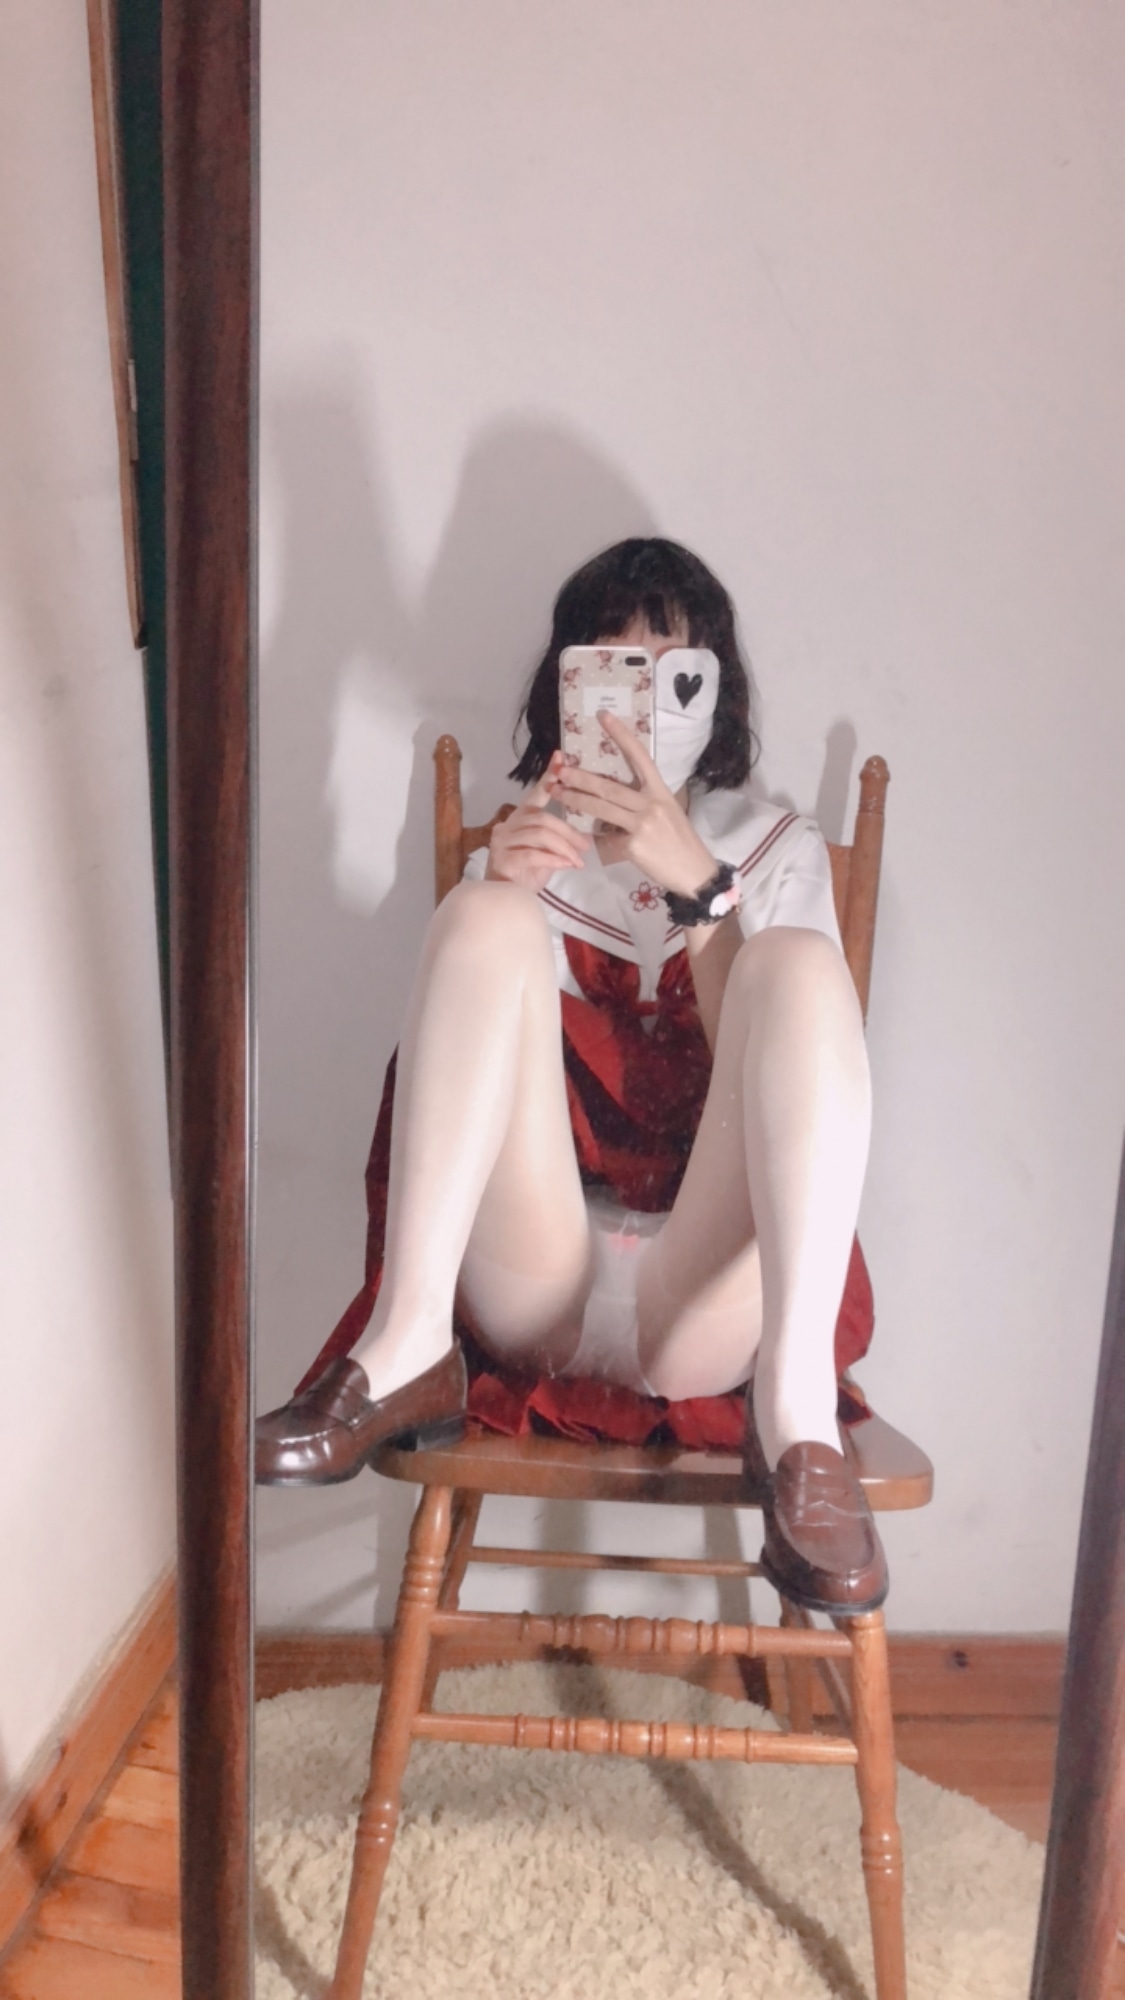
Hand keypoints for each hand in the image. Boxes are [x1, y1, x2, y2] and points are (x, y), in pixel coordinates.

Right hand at [485, 751, 590, 890]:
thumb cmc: (527, 874)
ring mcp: (502, 841)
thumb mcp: (548, 852)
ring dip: (564, 848)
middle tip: (585, 848)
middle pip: (542, 818)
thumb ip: (558, 839)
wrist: (507, 900)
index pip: (535, 795)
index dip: (548, 776)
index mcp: (519, 819)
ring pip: (539, 834)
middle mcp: (507, 825)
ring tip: (577, 862)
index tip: (561, 758)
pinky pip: (532, 853)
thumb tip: (586, 837)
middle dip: (568, 832)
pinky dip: (553, 859)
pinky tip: (565, 866)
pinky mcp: (502, 858)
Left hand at [555, 713, 716, 895]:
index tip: (603, 716)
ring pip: (601, 808)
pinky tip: (586, 839)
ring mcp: (642, 824)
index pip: (639, 756)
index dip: (621, 735)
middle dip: (581, 777)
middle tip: (560, 770)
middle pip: (609, 786)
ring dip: (576, 800)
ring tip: (558, 793)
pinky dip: (596, 837)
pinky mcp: (633, 845)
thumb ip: (642, 801)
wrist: (693, 872)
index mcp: (660, 790)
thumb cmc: (678, 840)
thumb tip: (611, 796)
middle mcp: (651, 803)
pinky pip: (607, 837)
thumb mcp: (666, 812)